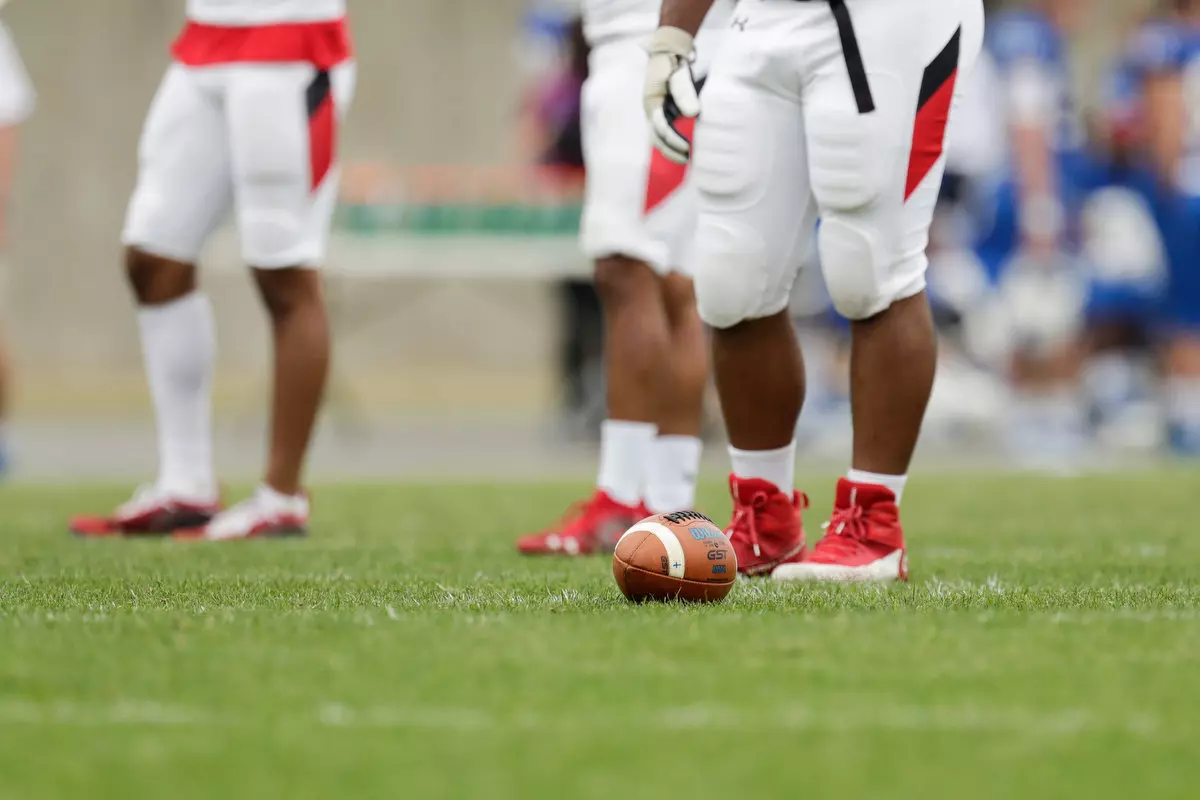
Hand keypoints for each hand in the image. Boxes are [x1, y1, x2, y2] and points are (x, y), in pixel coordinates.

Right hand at [644, 27, 699, 163]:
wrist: (667, 50)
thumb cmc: (673, 62)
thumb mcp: (679, 75)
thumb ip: (685, 94)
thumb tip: (694, 113)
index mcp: (652, 104)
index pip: (661, 129)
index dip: (674, 141)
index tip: (687, 148)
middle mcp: (651, 111)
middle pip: (657, 138)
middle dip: (671, 151)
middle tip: (687, 159)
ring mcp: (654, 112)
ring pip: (659, 137)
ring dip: (671, 149)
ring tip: (686, 157)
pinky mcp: (661, 112)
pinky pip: (664, 132)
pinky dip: (672, 141)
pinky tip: (683, 146)